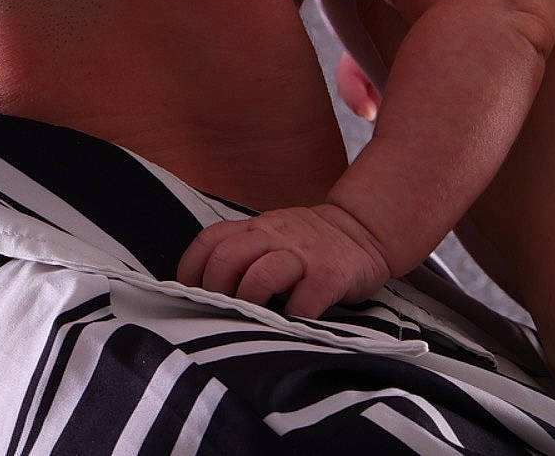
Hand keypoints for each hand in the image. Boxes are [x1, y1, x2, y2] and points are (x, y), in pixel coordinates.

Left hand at [175, 202, 393, 318]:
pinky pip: (304, 299)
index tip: (190, 294)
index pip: (211, 239)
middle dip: (216, 290)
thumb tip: (203, 289)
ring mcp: (303, 254)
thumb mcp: (273, 235)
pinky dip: (291, 318)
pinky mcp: (330, 275)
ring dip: (248, 302)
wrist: (364, 231)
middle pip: (228, 257)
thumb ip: (245, 251)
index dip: (192, 268)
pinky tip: (289, 325)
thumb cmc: (309, 244)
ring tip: (251, 320)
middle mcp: (275, 236)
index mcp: (256, 228)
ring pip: (261, 275)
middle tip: (220, 312)